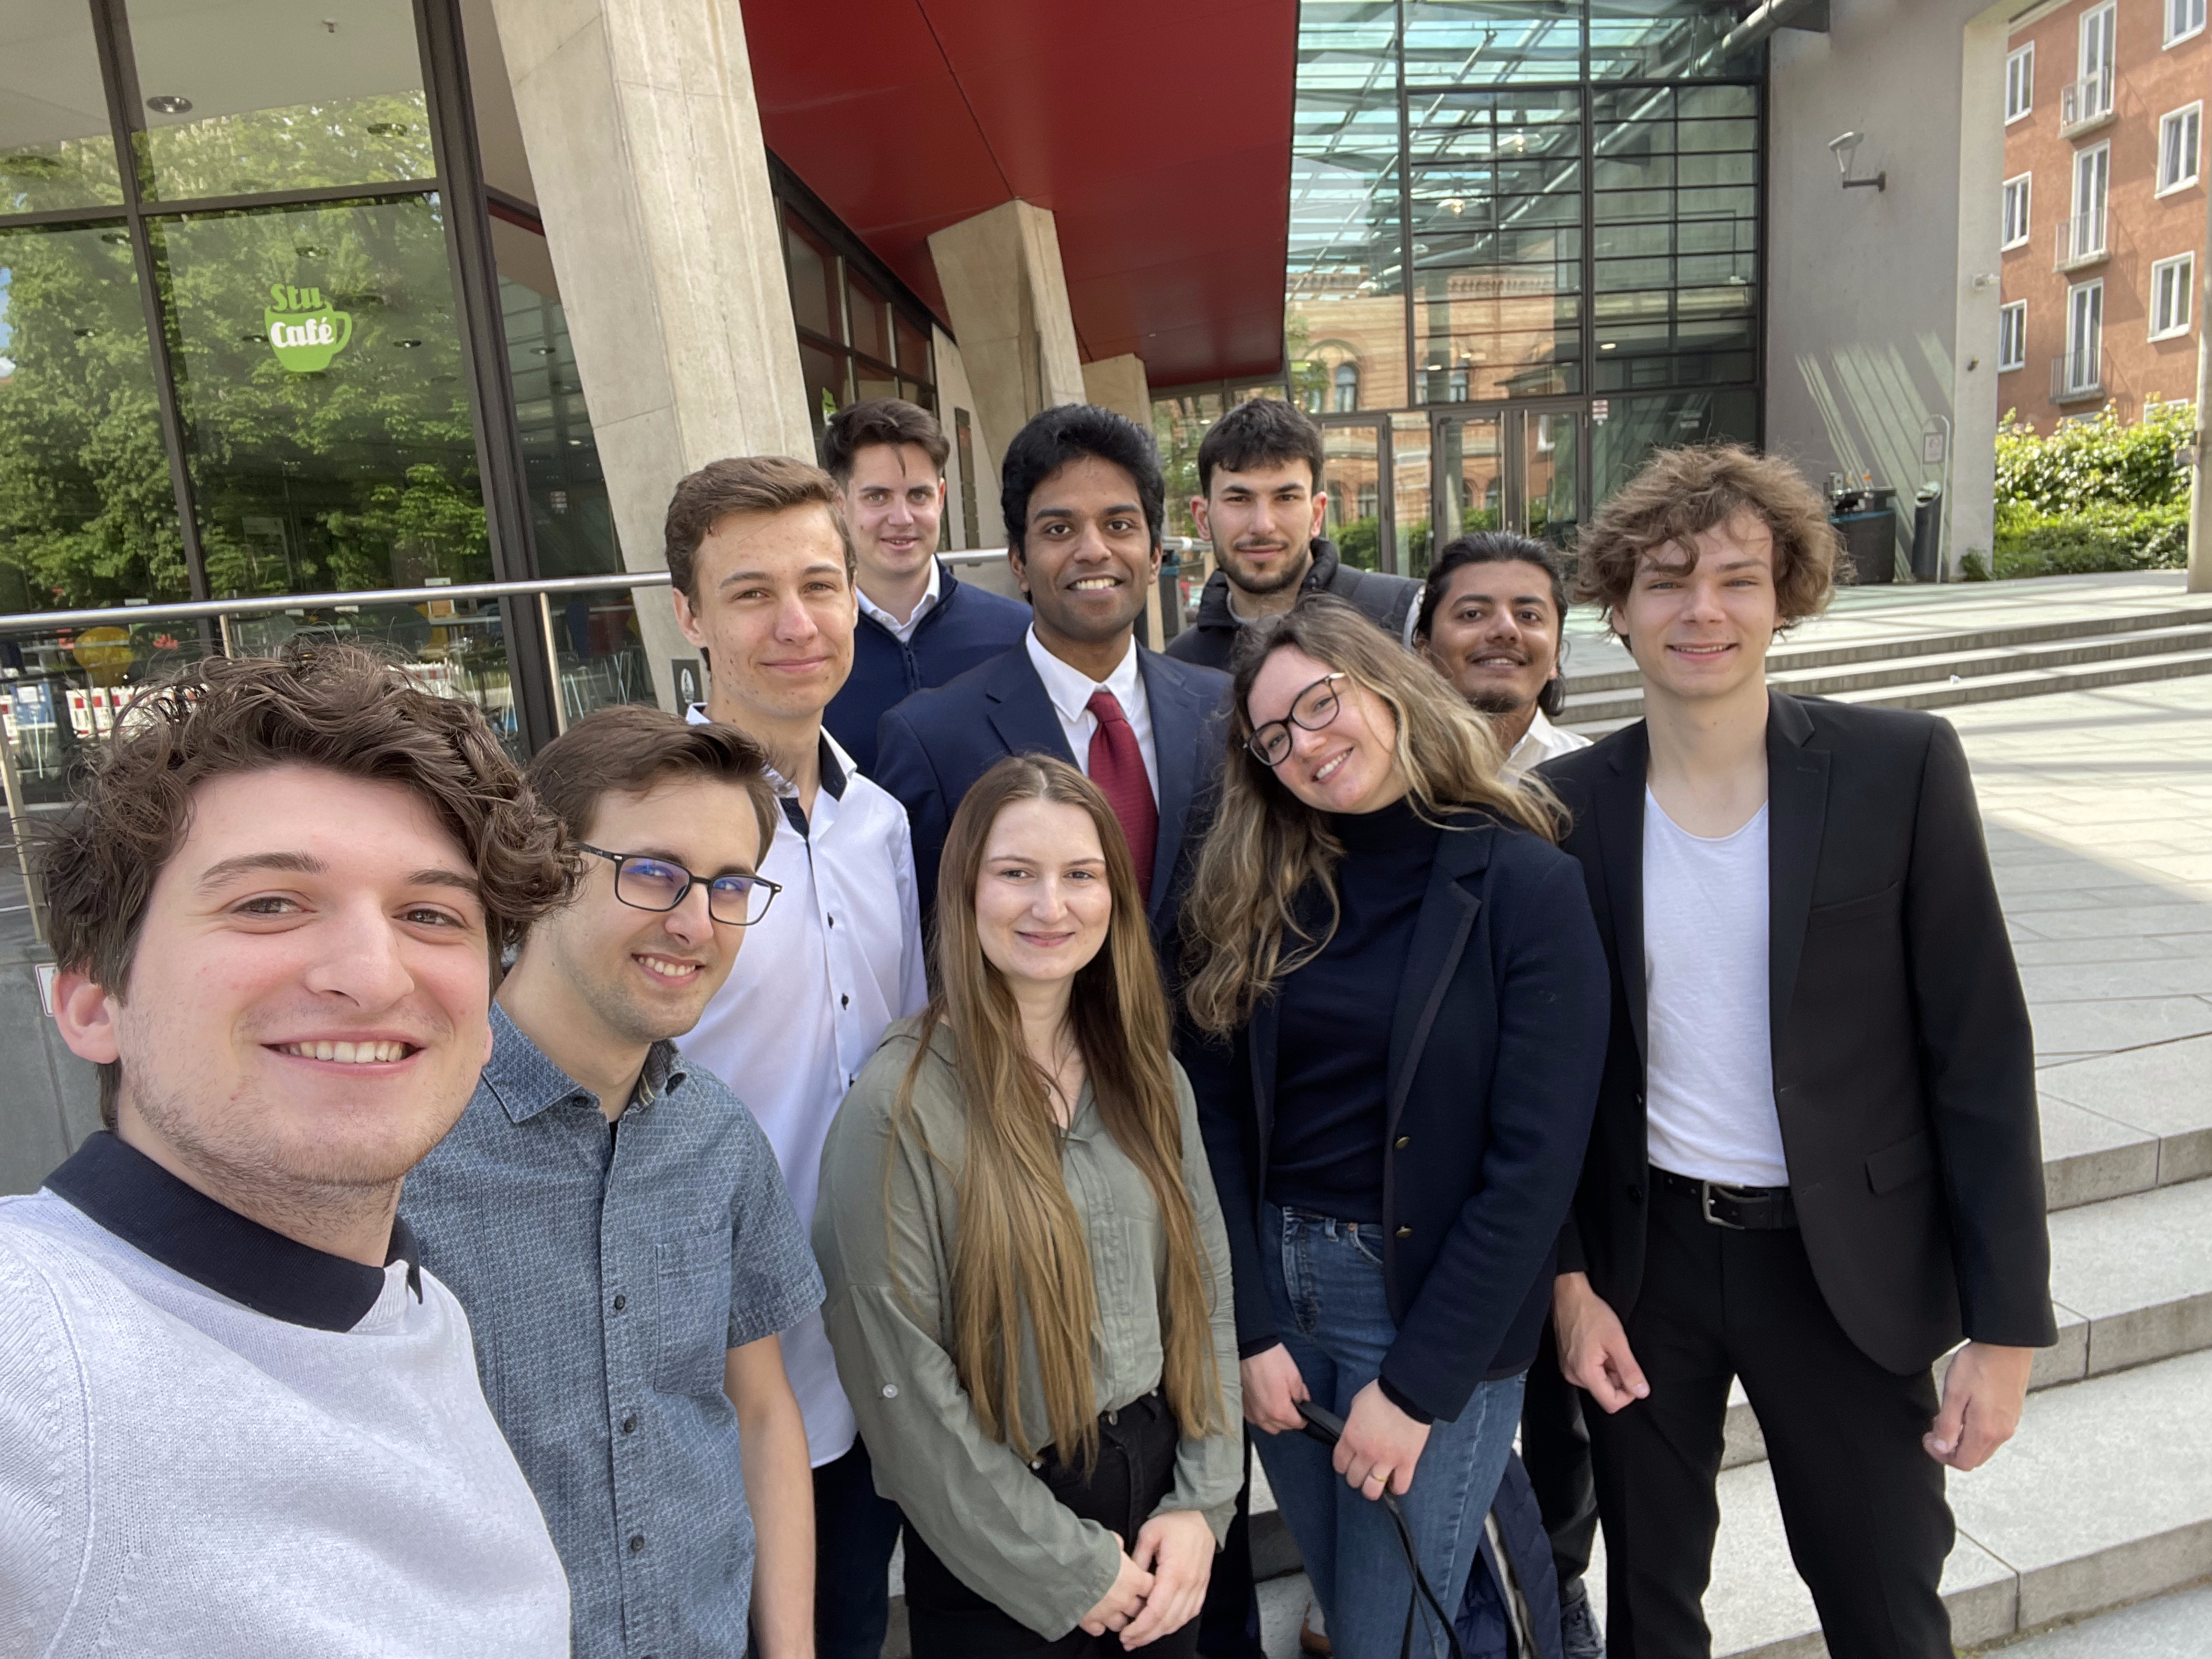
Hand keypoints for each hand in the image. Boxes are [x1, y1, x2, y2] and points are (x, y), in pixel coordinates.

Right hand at [1076, 1541, 1154, 1637]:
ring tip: (1112, 1609)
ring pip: (1121, 1624)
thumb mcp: (1107, 1539)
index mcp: (1133, 1579)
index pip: (1150, 1587)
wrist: (1063, 1565)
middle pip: (1139, 1610)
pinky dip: (1098, 1625)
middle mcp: (1124, 1599)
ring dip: (1118, 1618)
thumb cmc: (1087, 1549)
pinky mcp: (1089, 1622)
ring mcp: (1107, 1613)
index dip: (1146, 1584)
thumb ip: (1116, 1545)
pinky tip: (1095, 1617)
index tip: (1142, 1582)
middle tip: (1129, 1598)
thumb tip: (1117, 1545)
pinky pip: (1099, 1630)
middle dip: (1135, 1605)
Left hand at [1117, 1510, 1214, 1647]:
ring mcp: (1198, 1586)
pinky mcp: (1202, 1586)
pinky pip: (1191, 1612)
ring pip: (1179, 1620)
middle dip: (1146, 1635)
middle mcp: (1189, 1583)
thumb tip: (1127, 1581)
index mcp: (1175, 1572)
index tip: (1125, 1633)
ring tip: (1142, 1638)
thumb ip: (1137, 1560)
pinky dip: (1176, 1623)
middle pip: (1167, 1621)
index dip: (1140, 1627)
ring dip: (1160, 1633)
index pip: (1156, 1610)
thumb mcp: (1148, 1533)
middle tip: (1128, 1641)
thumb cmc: (1176, 1520)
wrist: (1201, 1513)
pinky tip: (1164, 1627)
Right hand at [1240, 1343, 1310, 1434]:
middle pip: (1282, 1428)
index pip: (1297, 1424)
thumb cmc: (1271, 1360)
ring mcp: (1252, 1412)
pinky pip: (1256, 1419)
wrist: (1251, 1349)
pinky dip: (1263, 1416)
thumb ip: (1301, 1394)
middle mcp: (1264, 1416)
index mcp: (1279, 1411)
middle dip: (1290, 1419)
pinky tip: (1265, 1404)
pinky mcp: (1243, 1406)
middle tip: (1292, 1404)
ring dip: (1275, 1420)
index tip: (1304, 1410)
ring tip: (1278, 1405)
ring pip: (1268, 1426)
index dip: (1304, 1417)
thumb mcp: (1295, 1376)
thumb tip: (1303, 1401)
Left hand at [1333, 1379, 1431, 1499]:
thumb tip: (1354, 1434)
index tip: (1347, 1463)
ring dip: (1372, 1487)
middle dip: (1356, 1476)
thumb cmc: (1380, 1394)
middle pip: (1354, 1479)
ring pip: (1372, 1490)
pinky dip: (1396, 1487)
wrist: (1407, 1393)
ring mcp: (1386, 1460)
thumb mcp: (1356, 1406)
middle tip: (1363, 1470)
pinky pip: (1400, 1486)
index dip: (1343, 1465)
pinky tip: (1394, 1481)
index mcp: (1350, 1438)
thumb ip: (1352, 1424)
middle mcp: (1366, 1453)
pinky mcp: (1407, 1462)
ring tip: (1376, 1480)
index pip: (1339, 1464)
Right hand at [1553, 1272, 1648, 1413]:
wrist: (1569, 1294)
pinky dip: (1598, 1365)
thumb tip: (1642, 1392)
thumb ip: (1630, 1370)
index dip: (1628, 1394)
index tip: (1634, 1375)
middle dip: (1618, 1379)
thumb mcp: (1617, 1341)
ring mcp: (1568, 1369)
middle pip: (1604, 1394)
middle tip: (1620, 1355)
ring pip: (1597, 1384)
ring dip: (1608, 1371)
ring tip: (1608, 1347)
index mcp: (1585, 1373)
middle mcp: (1573, 1375)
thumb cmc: (1591, 1313)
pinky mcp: (1566, 1362)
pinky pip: (1588, 1374)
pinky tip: (1599, 1346)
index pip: (1612, 1404)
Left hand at [1925, 1342, 2032, 1469]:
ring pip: (1983, 1446)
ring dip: (1963, 1439)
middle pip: (1974, 1458)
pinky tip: (1965, 1411)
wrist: (2005, 1345)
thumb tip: (1942, 1449)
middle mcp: (2002, 1432)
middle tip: (1936, 1429)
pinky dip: (1975, 1430)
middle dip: (1951, 1450)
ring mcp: (2010, 1423)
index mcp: (1985, 1431)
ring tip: (1949, 1417)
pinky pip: (1992, 1433)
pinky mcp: (2012, 1413)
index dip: (1940, 1456)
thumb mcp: (1954, 1394)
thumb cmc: (1979, 1365)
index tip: (1928, 1439)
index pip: (1963, 1462)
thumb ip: (1948, 1426)